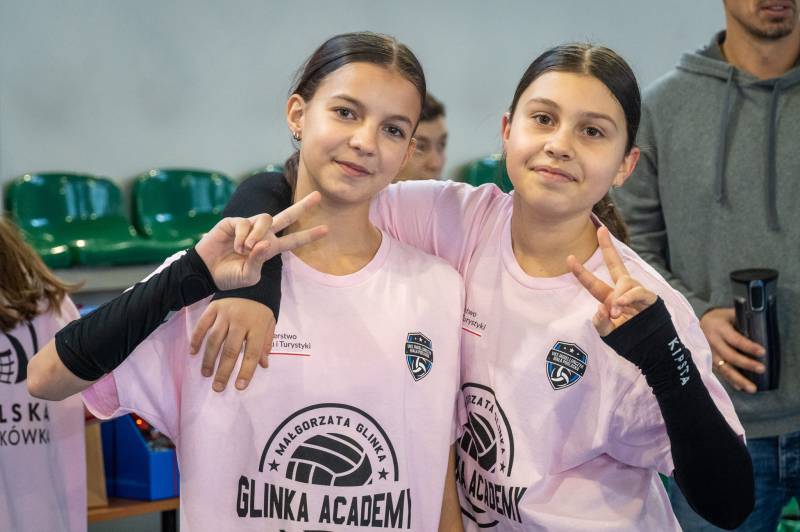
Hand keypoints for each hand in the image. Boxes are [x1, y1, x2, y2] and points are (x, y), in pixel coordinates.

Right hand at [190, 299, 275, 391]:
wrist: (253, 281)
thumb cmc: (262, 307)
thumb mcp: (270, 323)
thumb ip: (266, 344)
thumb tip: (263, 365)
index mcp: (257, 326)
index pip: (252, 353)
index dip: (246, 371)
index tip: (239, 387)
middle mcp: (240, 320)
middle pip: (230, 350)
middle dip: (223, 371)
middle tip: (218, 387)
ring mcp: (225, 313)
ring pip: (214, 339)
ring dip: (208, 359)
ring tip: (206, 374)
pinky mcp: (213, 307)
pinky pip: (202, 325)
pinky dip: (196, 339)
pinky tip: (193, 353)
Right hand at [194, 191, 326, 290]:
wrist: (206, 272)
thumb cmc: (229, 277)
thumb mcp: (248, 275)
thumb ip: (259, 261)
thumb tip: (264, 243)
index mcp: (270, 249)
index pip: (293, 241)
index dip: (309, 236)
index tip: (326, 230)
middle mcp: (262, 235)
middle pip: (286, 216)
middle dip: (302, 207)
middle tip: (318, 196)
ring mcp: (249, 227)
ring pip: (266, 219)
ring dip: (259, 234)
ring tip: (246, 249)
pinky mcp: (234, 222)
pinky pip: (245, 223)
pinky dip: (242, 237)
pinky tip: (236, 246)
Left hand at [567, 226, 657, 335]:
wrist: (649, 349)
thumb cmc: (628, 339)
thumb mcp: (608, 334)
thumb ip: (600, 323)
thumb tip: (602, 308)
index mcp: (609, 297)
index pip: (593, 282)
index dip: (581, 271)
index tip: (569, 258)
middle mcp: (622, 290)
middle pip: (615, 264)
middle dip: (608, 247)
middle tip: (601, 230)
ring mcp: (636, 292)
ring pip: (625, 281)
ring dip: (619, 296)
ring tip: (615, 312)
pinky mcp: (649, 298)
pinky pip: (638, 292)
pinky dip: (629, 297)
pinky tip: (621, 304)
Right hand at [700, 307, 764, 393]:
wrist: (698, 324)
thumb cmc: (719, 319)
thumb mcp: (729, 315)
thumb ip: (742, 320)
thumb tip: (762, 329)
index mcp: (718, 328)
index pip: (735, 339)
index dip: (748, 346)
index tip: (762, 352)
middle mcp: (712, 342)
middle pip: (729, 356)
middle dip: (746, 364)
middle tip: (761, 369)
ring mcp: (709, 354)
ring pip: (724, 368)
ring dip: (738, 379)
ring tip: (752, 388)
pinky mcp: (708, 362)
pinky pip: (721, 373)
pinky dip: (731, 381)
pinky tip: (740, 387)